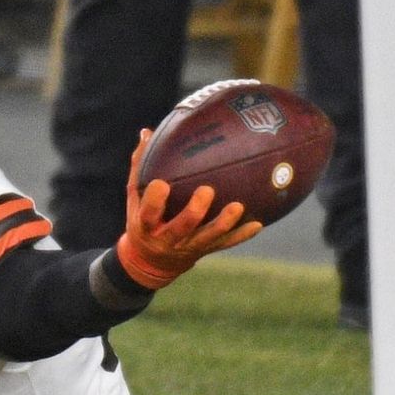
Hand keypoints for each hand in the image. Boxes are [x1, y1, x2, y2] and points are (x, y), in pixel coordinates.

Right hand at [114, 130, 261, 288]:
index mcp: (147, 225)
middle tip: (207, 191)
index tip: (162, 183)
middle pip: (182, 227)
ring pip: (207, 237)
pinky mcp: (205, 250)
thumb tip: (147, 132)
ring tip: (238, 207)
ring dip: (223, 223)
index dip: (155, 201)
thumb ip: (141, 167)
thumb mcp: (136, 198)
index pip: (148, 213)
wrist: (151, 262)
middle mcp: (168, 238)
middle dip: (194, 212)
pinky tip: (258, 224)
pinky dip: (241, 235)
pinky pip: (225, 244)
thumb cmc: (144, 220)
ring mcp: (188, 246)